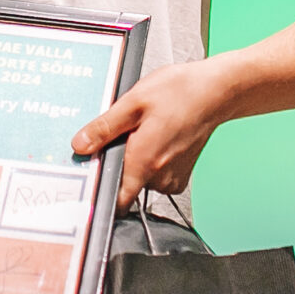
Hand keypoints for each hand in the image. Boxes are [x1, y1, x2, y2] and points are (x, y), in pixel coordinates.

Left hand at [70, 59, 230, 210]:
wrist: (214, 92)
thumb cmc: (179, 92)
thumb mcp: (133, 103)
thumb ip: (104, 128)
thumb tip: (80, 145)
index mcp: (144, 162)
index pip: (116, 201)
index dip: (102, 192)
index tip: (95, 176)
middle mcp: (159, 177)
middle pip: (124, 184)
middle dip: (119, 161)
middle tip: (125, 134)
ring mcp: (172, 179)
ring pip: (140, 178)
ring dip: (136, 158)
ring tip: (145, 130)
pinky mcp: (181, 176)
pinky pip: (156, 176)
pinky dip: (152, 160)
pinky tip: (157, 137)